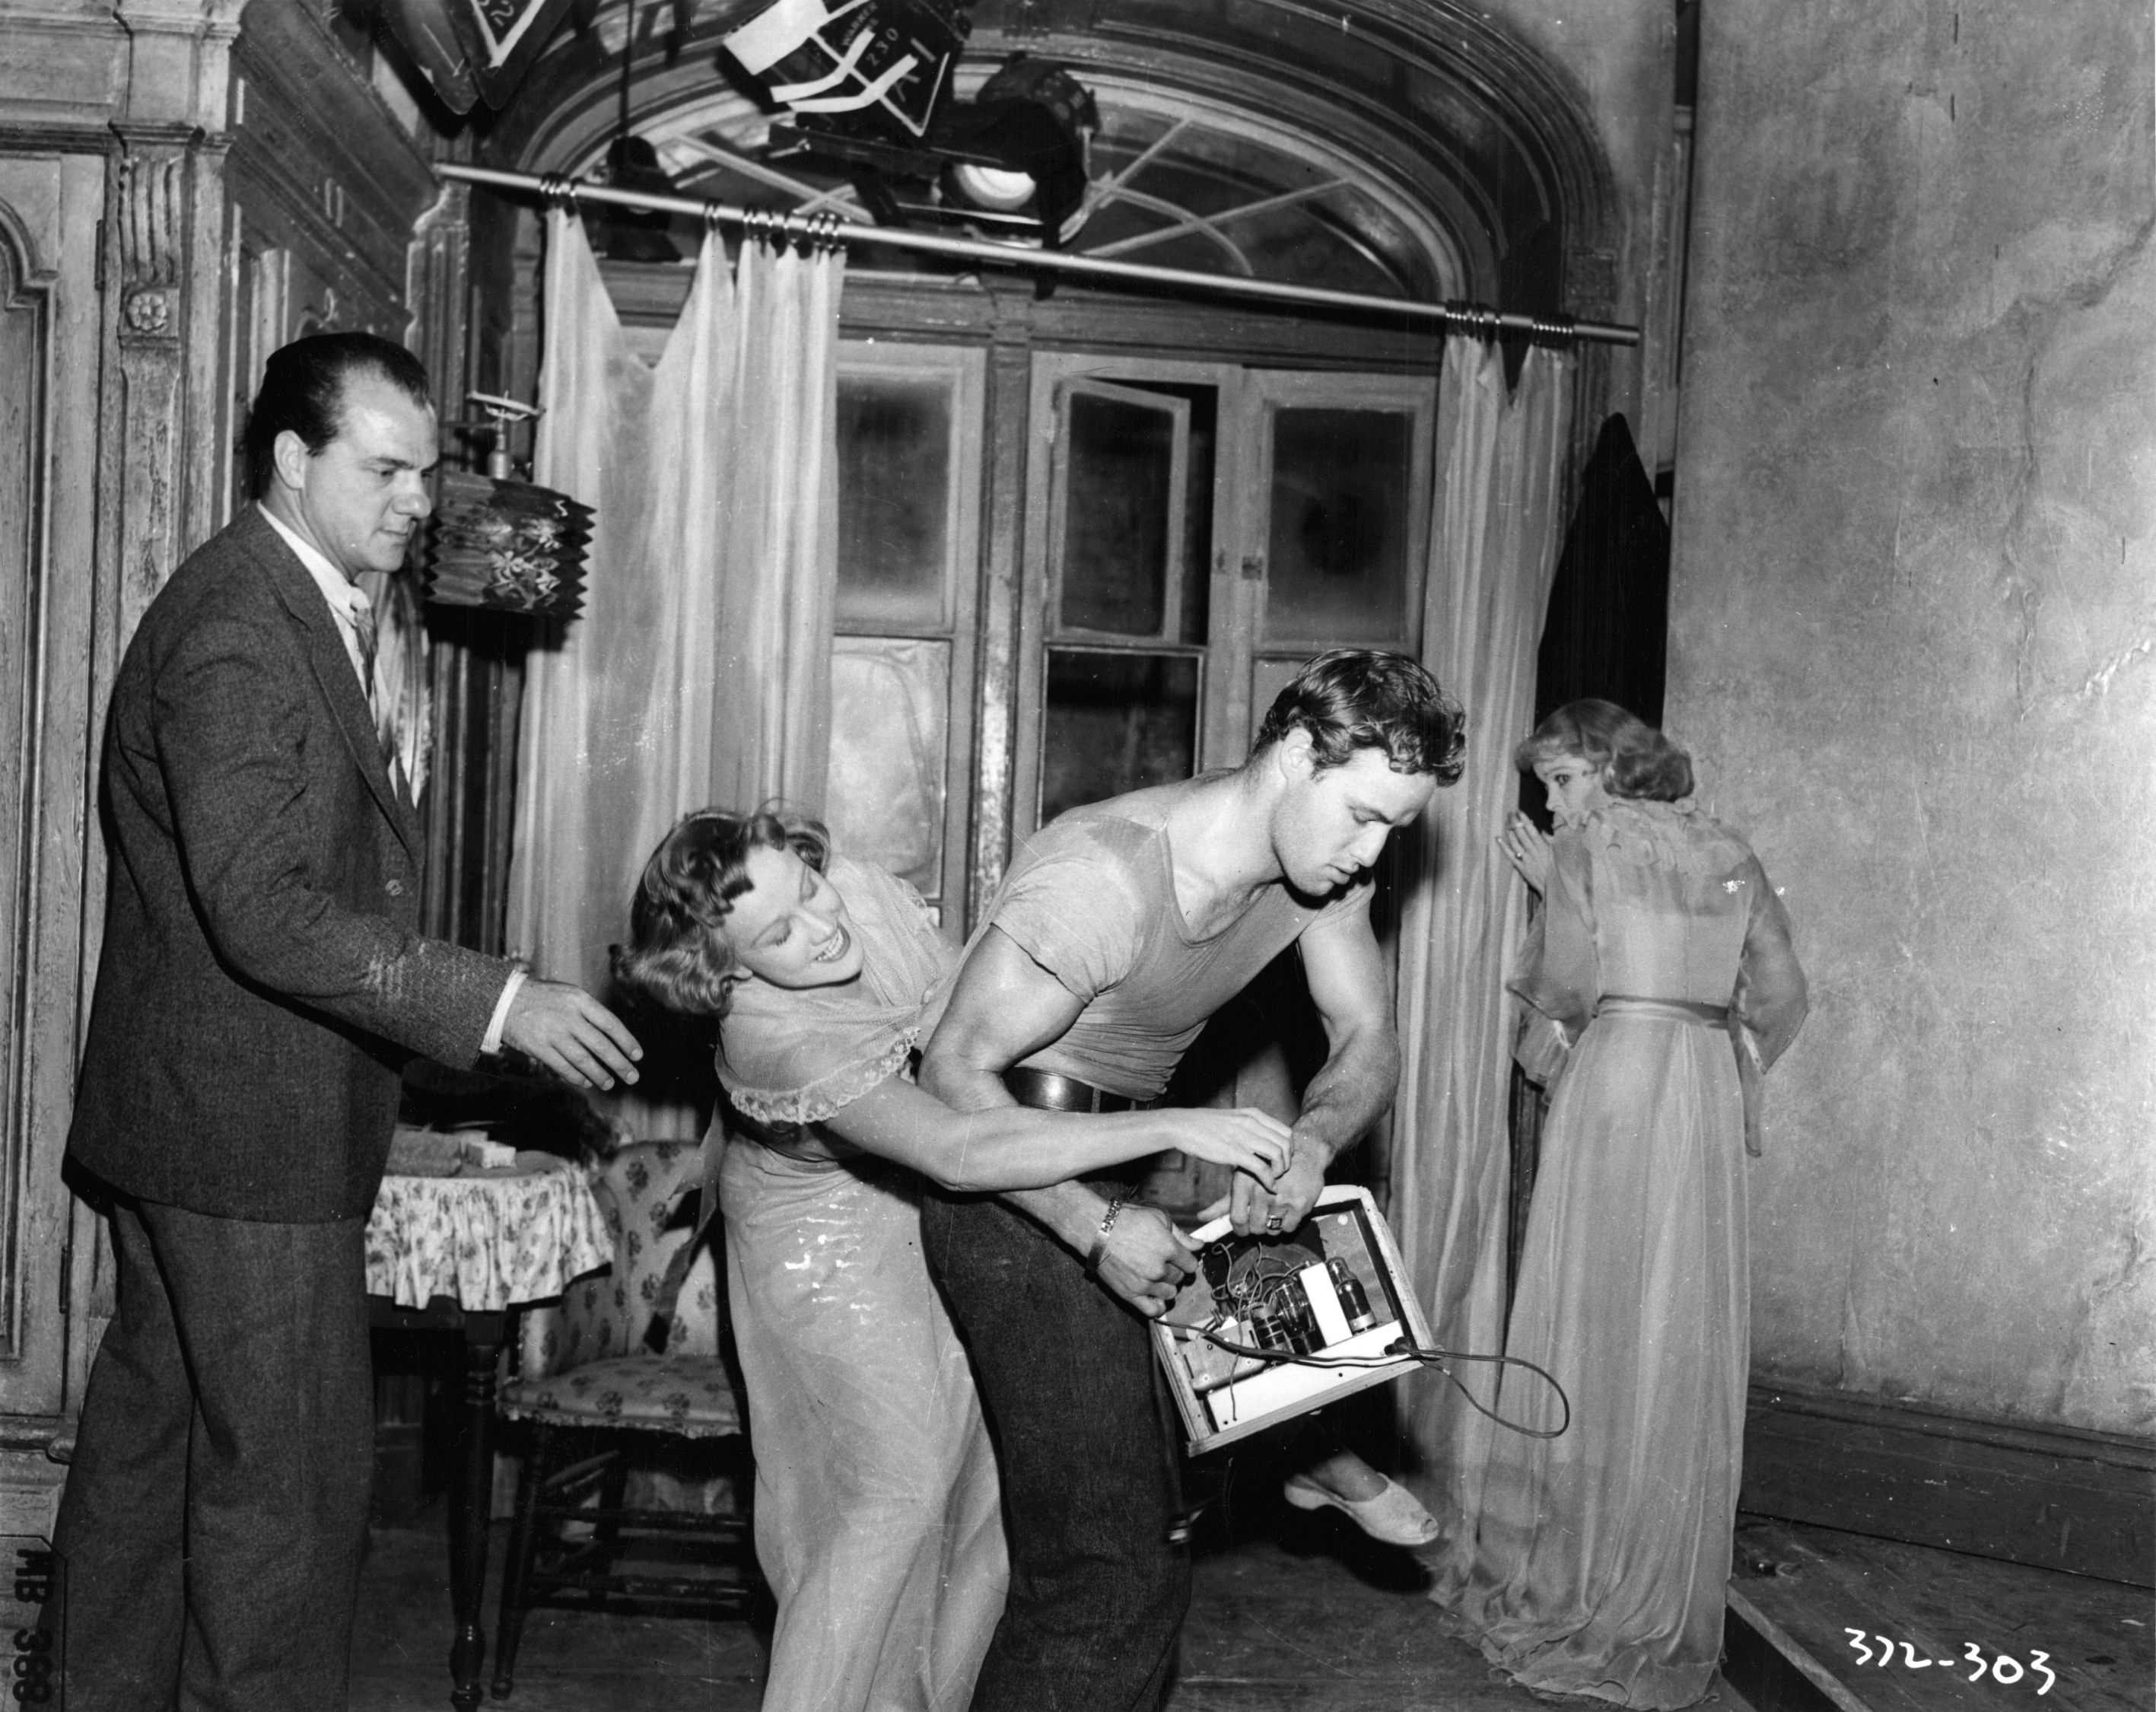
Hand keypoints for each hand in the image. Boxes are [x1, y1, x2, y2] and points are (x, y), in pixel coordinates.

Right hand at [499, 978, 642, 1089]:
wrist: (506, 1000)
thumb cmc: (544, 998)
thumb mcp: (570, 994)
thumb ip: (590, 1013)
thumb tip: (613, 1038)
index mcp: (580, 1001)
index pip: (610, 1023)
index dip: (626, 1041)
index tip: (637, 1056)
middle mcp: (568, 1016)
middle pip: (600, 1045)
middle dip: (619, 1063)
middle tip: (632, 1077)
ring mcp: (552, 1033)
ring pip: (583, 1060)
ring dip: (599, 1074)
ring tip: (610, 1084)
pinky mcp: (538, 1047)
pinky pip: (562, 1066)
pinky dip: (576, 1077)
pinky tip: (586, 1082)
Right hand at [1092, 1203, 1198, 1317]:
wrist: (1096, 1230)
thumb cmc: (1126, 1220)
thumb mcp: (1157, 1218)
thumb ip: (1181, 1235)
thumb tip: (1200, 1245)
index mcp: (1168, 1248)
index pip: (1191, 1264)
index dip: (1186, 1259)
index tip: (1178, 1256)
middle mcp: (1159, 1269)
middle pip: (1180, 1278)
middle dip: (1174, 1270)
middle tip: (1161, 1261)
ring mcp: (1145, 1284)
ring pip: (1170, 1293)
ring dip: (1165, 1285)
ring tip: (1154, 1274)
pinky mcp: (1130, 1295)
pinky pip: (1153, 1310)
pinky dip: (1157, 1305)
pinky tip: (1154, 1295)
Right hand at [1158, 1106, 1291, 1186]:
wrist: (1182, 1126)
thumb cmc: (1204, 1125)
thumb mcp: (1233, 1119)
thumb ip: (1249, 1126)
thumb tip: (1260, 1139)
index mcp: (1253, 1115)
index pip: (1286, 1131)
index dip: (1290, 1149)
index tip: (1282, 1160)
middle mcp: (1252, 1123)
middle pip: (1286, 1144)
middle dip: (1288, 1161)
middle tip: (1280, 1172)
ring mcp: (1243, 1137)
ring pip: (1278, 1155)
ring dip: (1280, 1171)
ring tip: (1273, 1179)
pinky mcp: (1234, 1152)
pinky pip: (1262, 1168)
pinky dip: (1269, 1180)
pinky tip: (1268, 1187)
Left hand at [1229, 1136, 1326, 1236]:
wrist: (1304, 1152)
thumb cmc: (1269, 1166)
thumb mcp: (1244, 1178)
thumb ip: (1223, 1202)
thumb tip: (1202, 1217)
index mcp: (1244, 1183)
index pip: (1237, 1218)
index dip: (1239, 1230)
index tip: (1243, 1230)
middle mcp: (1261, 1190)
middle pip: (1255, 1227)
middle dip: (1257, 1227)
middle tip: (1262, 1218)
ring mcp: (1281, 1198)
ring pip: (1272, 1230)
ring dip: (1272, 1225)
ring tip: (1275, 1210)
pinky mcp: (1299, 1204)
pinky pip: (1288, 1228)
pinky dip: (1287, 1223)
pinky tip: (1288, 1209)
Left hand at [1497, 812, 1553, 893]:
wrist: (1554, 888)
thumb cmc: (1558, 869)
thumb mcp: (1558, 853)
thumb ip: (1550, 841)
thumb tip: (1543, 831)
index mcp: (1543, 846)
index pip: (1531, 829)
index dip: (1524, 820)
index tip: (1520, 811)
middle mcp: (1533, 851)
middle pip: (1521, 833)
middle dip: (1515, 822)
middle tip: (1510, 813)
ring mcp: (1526, 859)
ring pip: (1515, 842)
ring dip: (1510, 831)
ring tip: (1507, 822)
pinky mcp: (1521, 867)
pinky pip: (1510, 855)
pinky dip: (1503, 846)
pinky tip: (1498, 838)